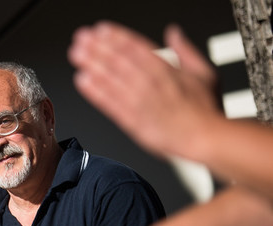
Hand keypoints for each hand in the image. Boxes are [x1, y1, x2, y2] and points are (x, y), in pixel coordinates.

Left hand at [68, 21, 220, 160]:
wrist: (204, 139)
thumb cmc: (206, 109)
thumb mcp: (205, 73)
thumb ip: (186, 50)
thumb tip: (173, 32)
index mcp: (167, 69)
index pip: (137, 47)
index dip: (117, 36)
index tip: (101, 29)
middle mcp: (151, 83)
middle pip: (120, 60)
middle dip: (98, 47)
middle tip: (81, 38)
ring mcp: (140, 102)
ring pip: (112, 79)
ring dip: (92, 64)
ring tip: (77, 54)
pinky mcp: (132, 121)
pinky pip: (110, 103)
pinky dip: (95, 91)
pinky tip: (83, 80)